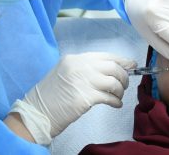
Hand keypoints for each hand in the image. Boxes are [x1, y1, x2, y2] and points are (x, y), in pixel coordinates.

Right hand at [9, 52, 135, 143]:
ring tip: (118, 96)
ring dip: (120, 90)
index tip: (131, 65)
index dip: (121, 60)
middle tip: (124, 85)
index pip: (105, 56)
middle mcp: (80, 66)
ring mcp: (83, 81)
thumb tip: (110, 70)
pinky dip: (116, 102)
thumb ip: (84, 69)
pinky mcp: (86, 98)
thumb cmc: (50, 96)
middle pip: (113, 67)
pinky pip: (110, 98)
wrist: (37, 112)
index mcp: (75, 59)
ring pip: (114, 82)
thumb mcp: (65, 73)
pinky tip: (115, 105)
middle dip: (123, 76)